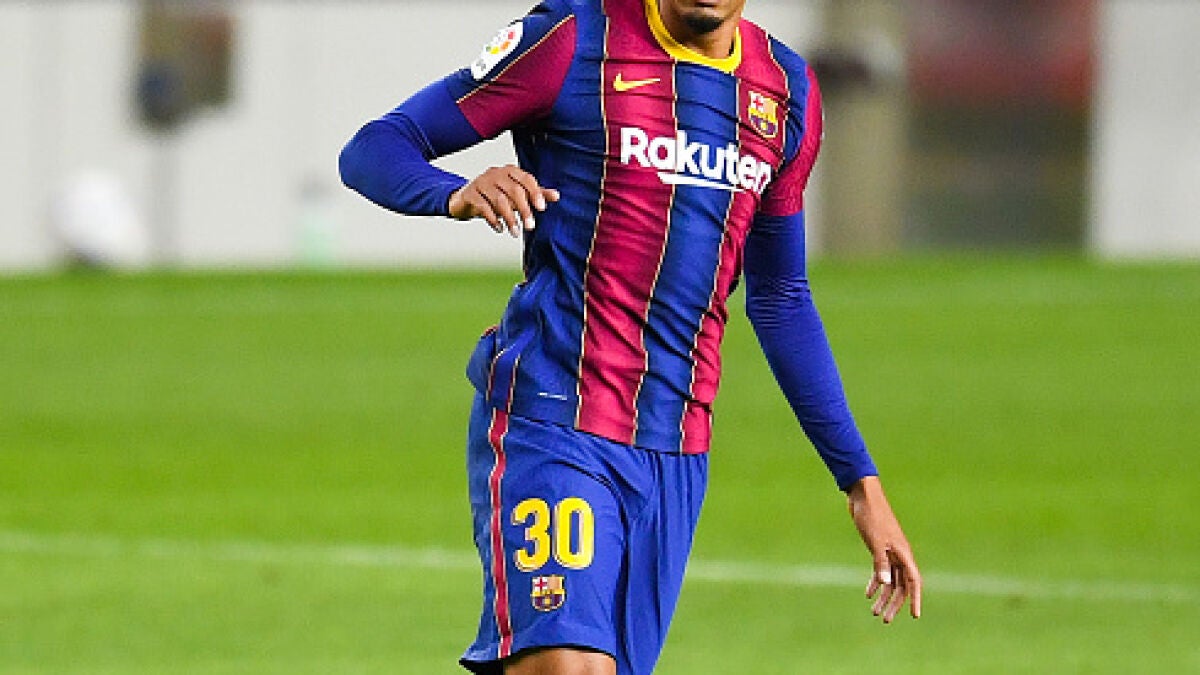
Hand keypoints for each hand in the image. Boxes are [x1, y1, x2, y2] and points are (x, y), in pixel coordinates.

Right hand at [448, 164, 559, 237]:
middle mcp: (496, 173)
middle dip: (524, 210)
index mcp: (510, 171)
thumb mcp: (516, 194)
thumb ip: (535, 193)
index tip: (542, 208)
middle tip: (530, 227)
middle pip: (514, 190)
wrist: (465, 199)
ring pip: (499, 200)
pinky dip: (494, 220)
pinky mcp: (470, 193)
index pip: (526, 179)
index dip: (535, 193)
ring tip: (515, 233)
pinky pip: (483, 207)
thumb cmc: (496, 195)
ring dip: (510, 218)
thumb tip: (557, 196)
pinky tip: (500, 229)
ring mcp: (481, 182)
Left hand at [847, 476, 921, 622]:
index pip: (914, 581)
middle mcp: (899, 554)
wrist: (862, 496)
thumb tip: (886, 584)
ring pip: (891, 580)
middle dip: (895, 604)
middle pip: (901, 585)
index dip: (915, 599)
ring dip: (884, 596)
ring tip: (874, 612)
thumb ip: (881, 562)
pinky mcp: (878, 548)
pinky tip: (869, 594)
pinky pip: (881, 571)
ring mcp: (889, 552)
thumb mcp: (875, 541)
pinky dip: (876, 582)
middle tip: (885, 620)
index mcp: (903, 553)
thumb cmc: (871, 516)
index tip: (914, 616)